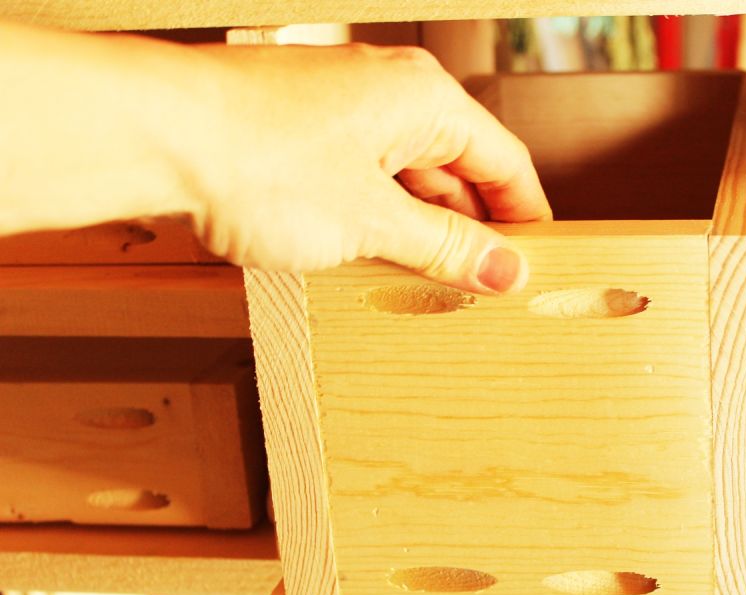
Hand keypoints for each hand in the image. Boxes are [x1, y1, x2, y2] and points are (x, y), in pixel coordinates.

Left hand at [189, 43, 550, 292]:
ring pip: (405, 174)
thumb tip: (504, 269)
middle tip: (473, 288)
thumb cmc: (258, 159)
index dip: (522, 221)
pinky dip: (371, 215)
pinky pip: (360, 174)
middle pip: (457, 168)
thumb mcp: (373, 222)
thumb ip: (446, 248)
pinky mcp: (301, 126)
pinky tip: (361, 256)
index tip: (528, 267)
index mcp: (425, 99)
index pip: (504, 162)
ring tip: (414, 282)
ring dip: (415, 229)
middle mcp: (388, 91)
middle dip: (466, 231)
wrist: (153, 134)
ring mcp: (340, 106)